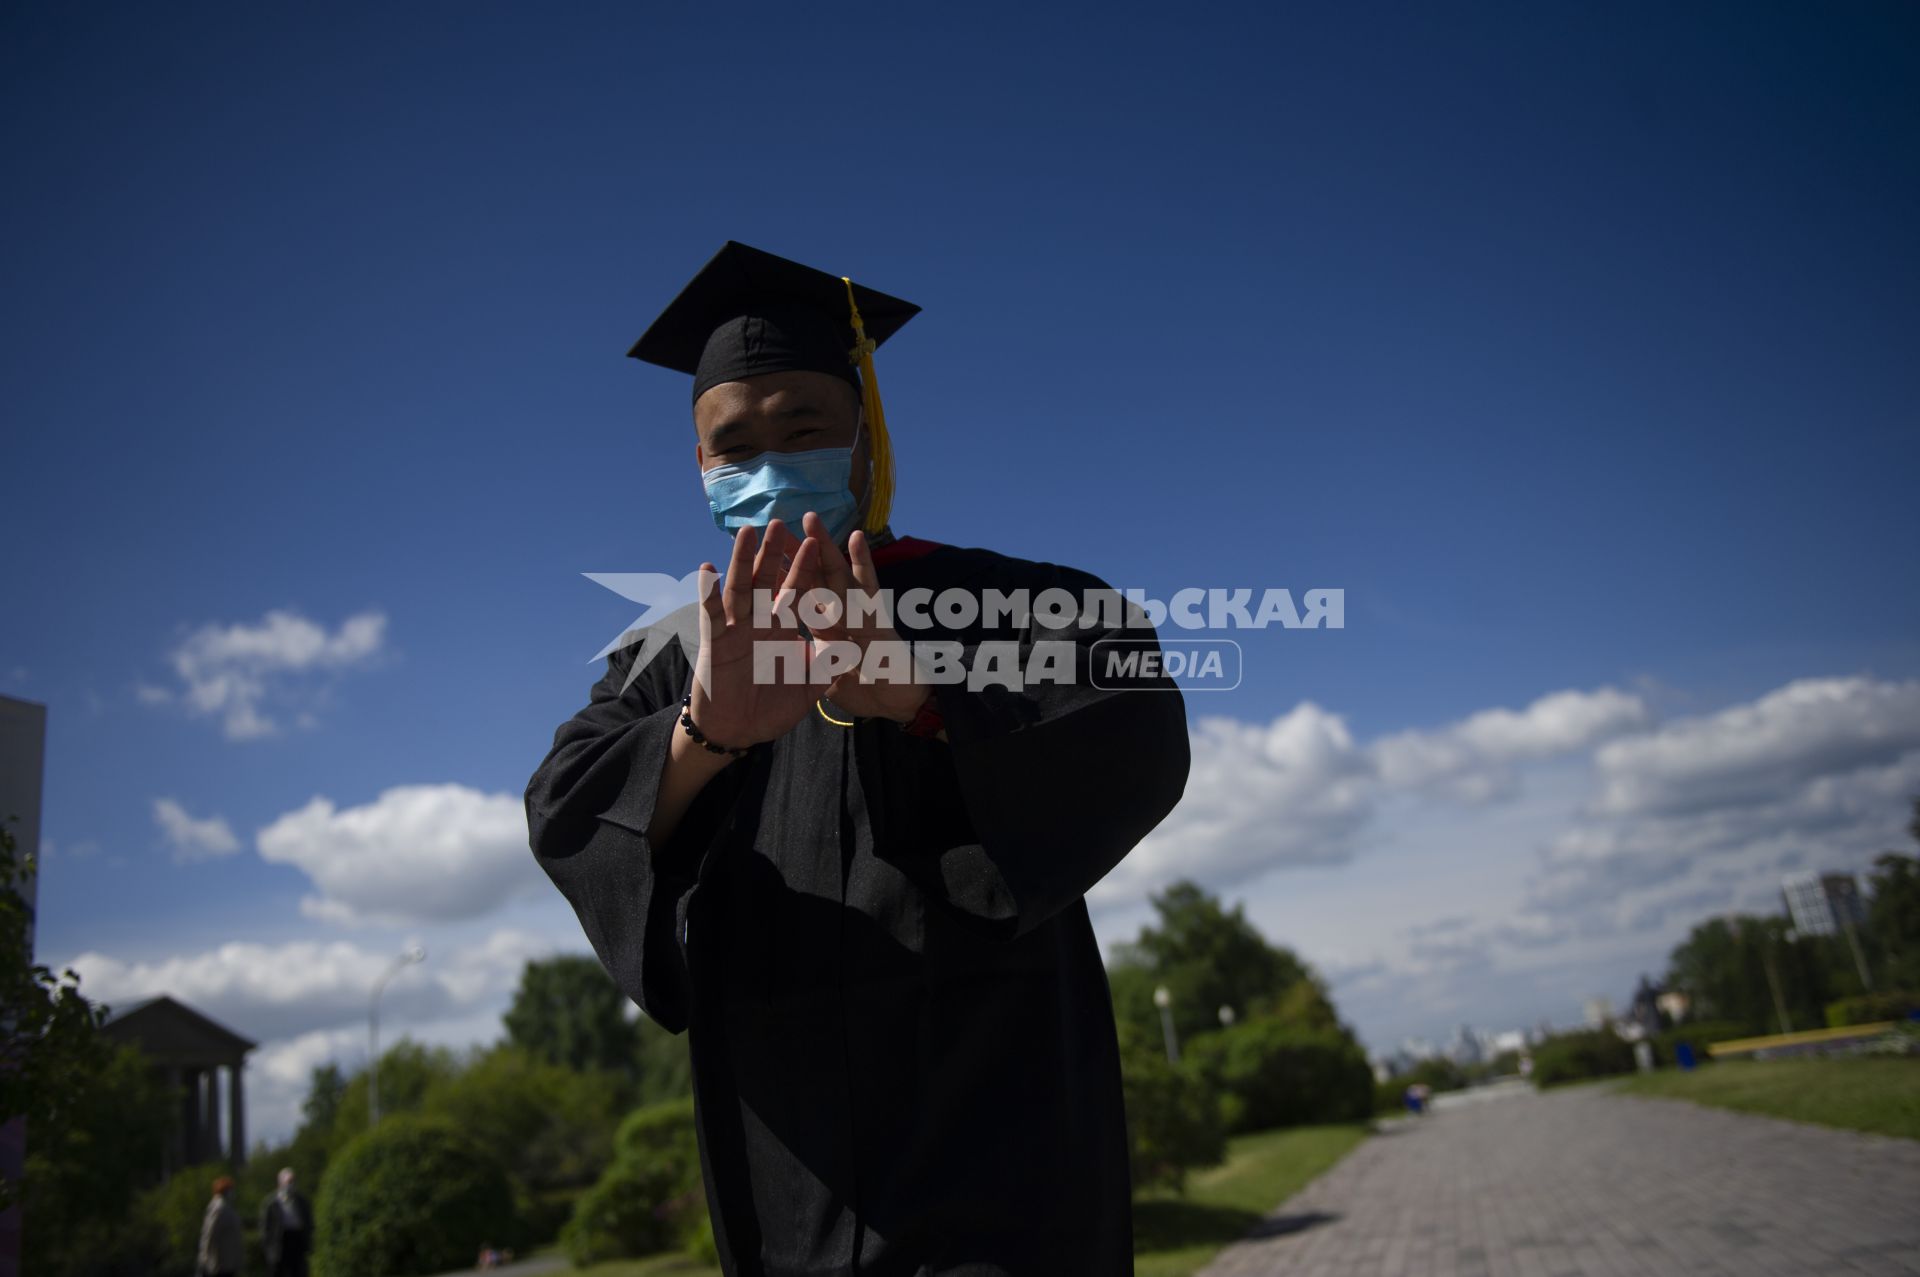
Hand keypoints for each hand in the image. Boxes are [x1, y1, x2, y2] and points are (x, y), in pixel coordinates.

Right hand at [688, 519, 836, 746]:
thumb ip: (828, 664)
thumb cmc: (771, 708)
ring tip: (747, 533)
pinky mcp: (716, 642)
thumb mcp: (809, 686)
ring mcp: (736, 629)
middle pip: (768, 580)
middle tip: (780, 522)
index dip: (806, 567)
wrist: (738, 733)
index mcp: (783, 628)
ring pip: (741, 588)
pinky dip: (709, 593)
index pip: (798, 591)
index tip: (814, 540)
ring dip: (743, 560)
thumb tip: (852, 644)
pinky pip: (712, 615)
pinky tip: (708, 569)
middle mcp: (760, 622)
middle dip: (774, 552)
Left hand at [799, 513, 932, 722]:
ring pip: (839, 574)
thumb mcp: (831, 678)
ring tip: (811, 519)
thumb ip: (819, 661)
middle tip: (778, 524)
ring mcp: (861, 615)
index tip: (766, 554)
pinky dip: (863, 563)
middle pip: (815, 577)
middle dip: (798, 552)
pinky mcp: (878, 621)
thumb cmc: (871, 692)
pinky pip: (869, 589)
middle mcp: (843, 616)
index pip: (801, 597)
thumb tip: (800, 658)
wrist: (903, 708)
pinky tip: (855, 538)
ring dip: (825, 546)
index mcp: (829, 628)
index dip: (784, 575)